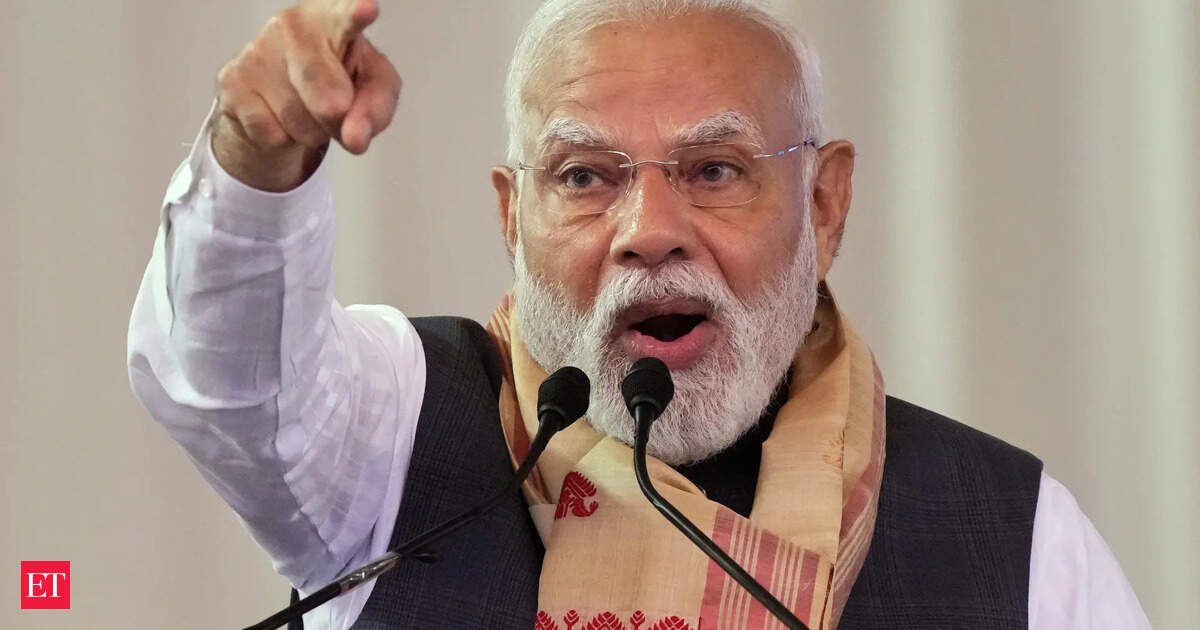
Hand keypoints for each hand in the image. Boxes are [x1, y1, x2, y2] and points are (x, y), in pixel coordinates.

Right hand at [211, 0, 399, 190]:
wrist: (279, 98)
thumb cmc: (336, 84)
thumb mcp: (372, 93)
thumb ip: (375, 110)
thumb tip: (355, 138)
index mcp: (334, 18)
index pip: (344, 15)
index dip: (354, 14)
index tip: (366, 9)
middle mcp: (293, 24)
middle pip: (326, 94)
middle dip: (335, 118)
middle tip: (336, 111)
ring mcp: (258, 50)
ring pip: (297, 119)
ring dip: (310, 131)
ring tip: (306, 110)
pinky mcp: (232, 80)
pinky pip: (271, 133)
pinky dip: (282, 139)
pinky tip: (278, 116)